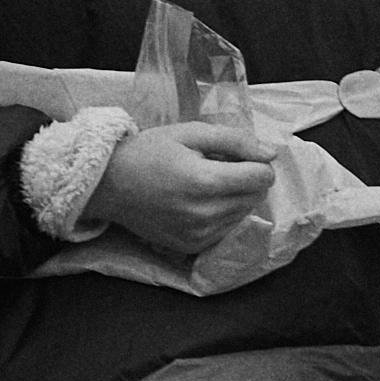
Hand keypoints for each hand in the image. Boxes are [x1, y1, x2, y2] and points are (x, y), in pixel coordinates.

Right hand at [88, 121, 276, 257]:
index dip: (255, 162)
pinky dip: (220, 215)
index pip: (263, 177)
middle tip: (214, 167)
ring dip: (234, 197)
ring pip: (244, 214)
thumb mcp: (191, 132)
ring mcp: (199, 235)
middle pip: (256, 196)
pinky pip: (226, 230)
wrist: (108, 185)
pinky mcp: (192, 247)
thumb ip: (235, 140)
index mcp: (206, 182)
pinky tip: (196, 202)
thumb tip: (271, 155)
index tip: (234, 156)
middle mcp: (206, 215)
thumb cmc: (149, 151)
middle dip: (245, 179)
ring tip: (202, 184)